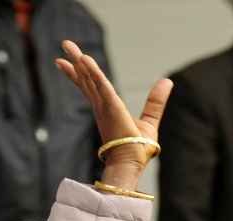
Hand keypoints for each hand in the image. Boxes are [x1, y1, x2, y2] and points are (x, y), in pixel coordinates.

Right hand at [55, 39, 172, 189]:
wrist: (131, 164)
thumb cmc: (138, 149)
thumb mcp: (150, 121)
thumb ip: (155, 102)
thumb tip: (168, 82)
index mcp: (106, 110)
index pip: (91, 88)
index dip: (80, 74)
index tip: (69, 62)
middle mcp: (101, 107)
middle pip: (86, 80)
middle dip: (75, 63)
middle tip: (65, 44)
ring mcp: (104, 107)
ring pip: (89, 80)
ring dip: (79, 62)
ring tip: (67, 45)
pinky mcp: (111, 108)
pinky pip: (101, 87)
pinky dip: (94, 73)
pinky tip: (85, 60)